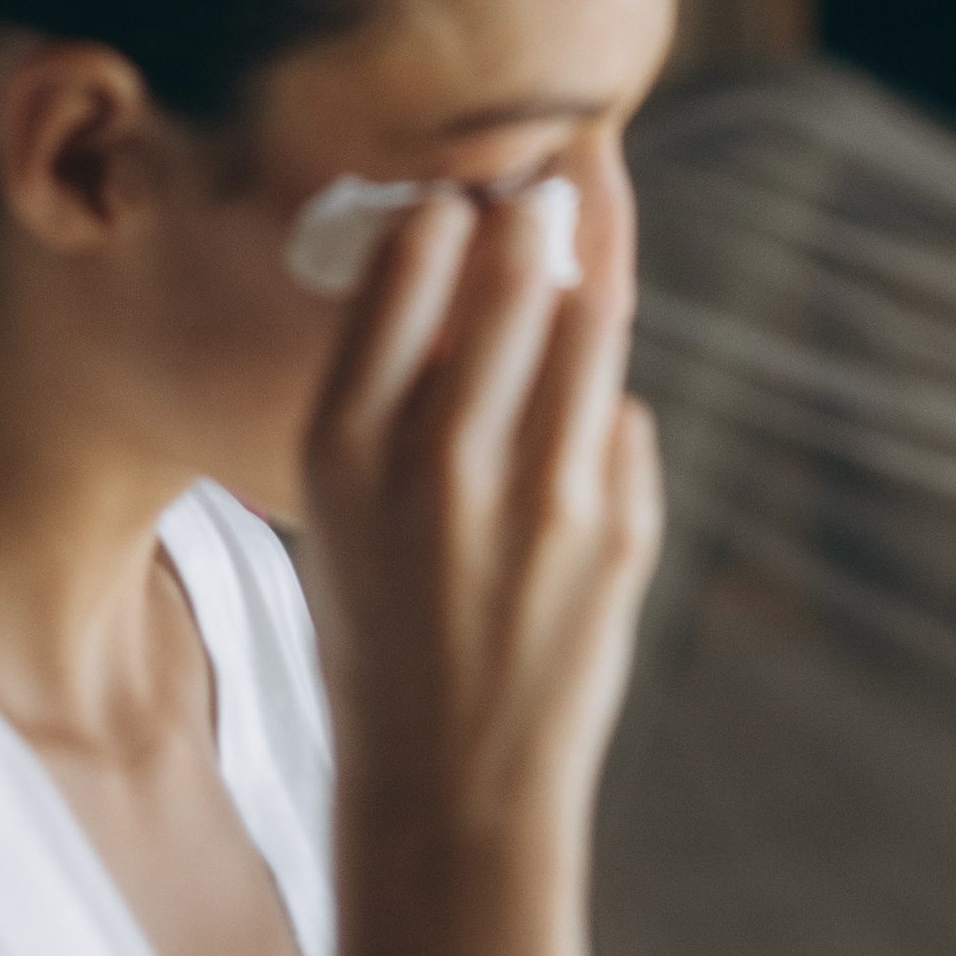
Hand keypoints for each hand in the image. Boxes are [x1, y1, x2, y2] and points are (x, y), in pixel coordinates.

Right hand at [303, 139, 662, 876]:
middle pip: (517, 267)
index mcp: (347, 441)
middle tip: (552, 165)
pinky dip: (602, 405)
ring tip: (586, 227)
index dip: (443, 203)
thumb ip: (385, 377)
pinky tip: (576, 422)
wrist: (451, 789)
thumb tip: (454, 242)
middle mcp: (445, 460)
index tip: (459, 188)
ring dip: (589, 269)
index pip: (408, 258)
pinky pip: (623, 417)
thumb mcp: (332, 497)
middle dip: (537, 205)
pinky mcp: (620, 534)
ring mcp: (545, 498)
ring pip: (594, 321)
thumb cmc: (379, 622)